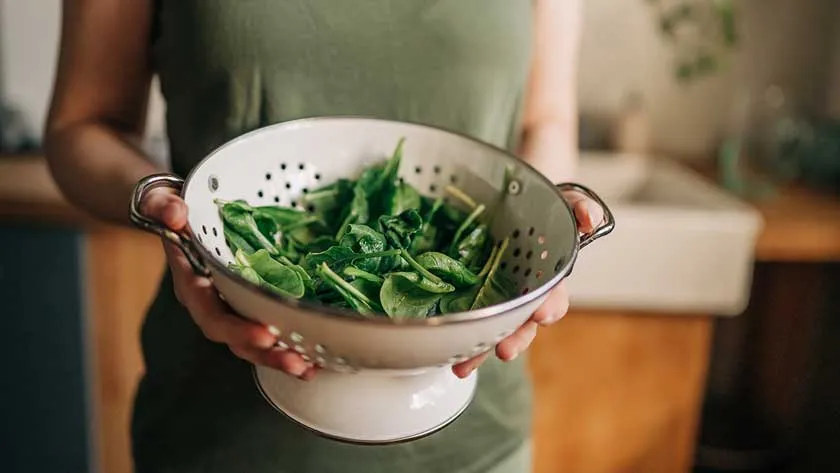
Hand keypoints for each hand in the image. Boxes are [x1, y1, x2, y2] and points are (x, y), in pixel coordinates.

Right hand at [141, 188, 317, 379]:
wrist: (176, 216)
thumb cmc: (172, 211)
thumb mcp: (162, 203)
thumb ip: (164, 207)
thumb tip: (175, 214)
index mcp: (193, 286)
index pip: (213, 317)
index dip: (237, 330)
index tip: (265, 335)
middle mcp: (212, 304)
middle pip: (237, 341)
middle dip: (267, 354)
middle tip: (298, 363)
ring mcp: (232, 306)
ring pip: (255, 342)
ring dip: (283, 357)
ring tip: (311, 368)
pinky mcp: (249, 302)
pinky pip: (269, 329)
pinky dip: (291, 343)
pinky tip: (316, 356)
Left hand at [452, 190, 603, 377]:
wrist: (512, 202)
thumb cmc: (542, 209)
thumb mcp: (563, 203)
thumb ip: (579, 208)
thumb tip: (590, 219)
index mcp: (547, 279)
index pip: (553, 298)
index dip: (549, 307)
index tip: (542, 313)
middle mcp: (523, 295)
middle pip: (522, 325)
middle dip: (515, 340)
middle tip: (504, 350)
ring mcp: (497, 299)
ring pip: (491, 330)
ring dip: (480, 351)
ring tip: (464, 367)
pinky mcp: (472, 296)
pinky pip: (466, 320)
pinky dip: (457, 338)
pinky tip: (444, 353)